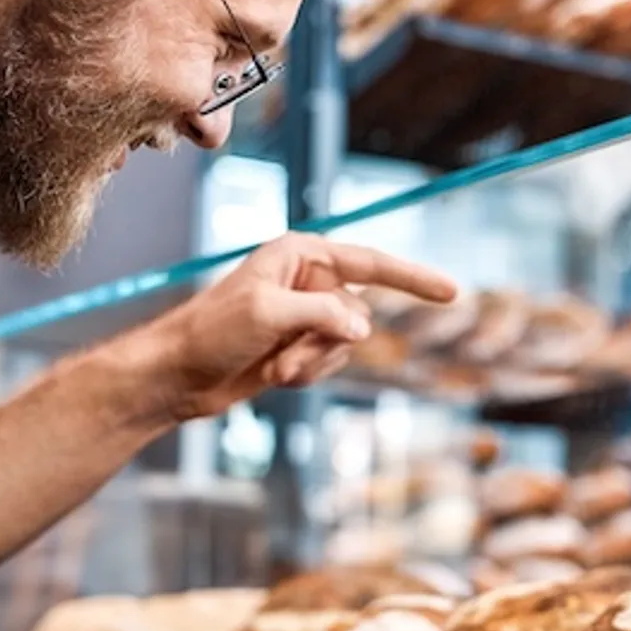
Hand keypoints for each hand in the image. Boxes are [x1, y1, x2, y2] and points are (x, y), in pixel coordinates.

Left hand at [141, 233, 456, 419]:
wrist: (177, 375)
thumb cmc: (211, 331)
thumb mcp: (267, 314)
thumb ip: (321, 315)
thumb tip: (365, 328)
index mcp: (301, 254)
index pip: (371, 264)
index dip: (413, 279)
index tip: (453, 292)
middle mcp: (308, 280)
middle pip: (358, 313)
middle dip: (326, 342)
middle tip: (284, 354)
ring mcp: (304, 315)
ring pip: (347, 344)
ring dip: (314, 362)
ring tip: (275, 367)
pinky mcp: (298, 345)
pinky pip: (329, 362)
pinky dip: (307, 375)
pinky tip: (273, 376)